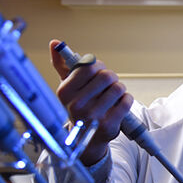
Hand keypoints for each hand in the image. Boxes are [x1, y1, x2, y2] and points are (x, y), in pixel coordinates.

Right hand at [49, 39, 132, 165]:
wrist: (85, 139)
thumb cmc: (79, 107)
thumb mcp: (69, 87)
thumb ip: (63, 64)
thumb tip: (55, 43)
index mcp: (64, 92)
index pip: (88, 66)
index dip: (98, 66)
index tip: (97, 71)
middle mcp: (76, 105)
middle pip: (106, 75)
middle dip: (111, 77)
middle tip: (108, 84)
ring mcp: (93, 116)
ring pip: (118, 88)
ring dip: (119, 89)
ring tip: (112, 96)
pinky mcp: (109, 125)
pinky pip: (127, 101)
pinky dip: (127, 99)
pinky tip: (119, 104)